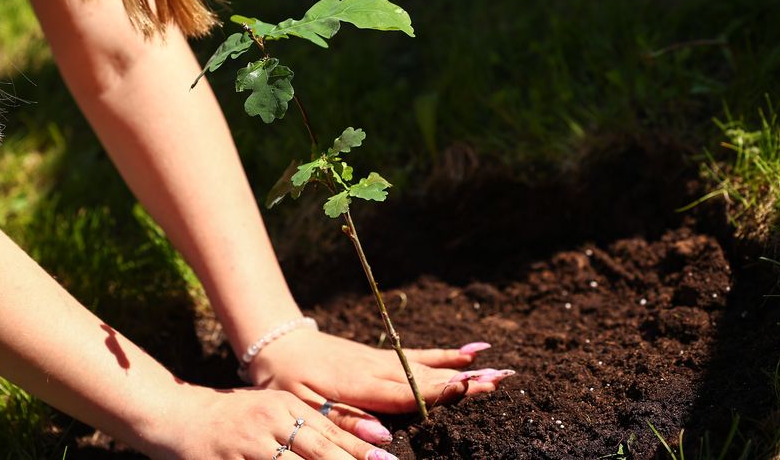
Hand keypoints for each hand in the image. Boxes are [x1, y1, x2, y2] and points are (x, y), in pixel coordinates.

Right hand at [154, 384, 396, 459]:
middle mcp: (270, 420)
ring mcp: (247, 443)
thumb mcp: (277, 410)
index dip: (361, 451)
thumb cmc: (236, 417)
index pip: (332, 431)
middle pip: (319, 451)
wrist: (177, 415)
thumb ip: (319, 423)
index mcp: (286, 405)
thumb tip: (374, 436)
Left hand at [245, 330, 514, 444]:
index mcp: (360, 384)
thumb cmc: (287, 380)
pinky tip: (471, 352)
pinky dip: (445, 355)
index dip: (436, 391)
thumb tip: (381, 436)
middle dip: (464, 381)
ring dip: (464, 369)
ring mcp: (382, 360)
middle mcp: (377, 369)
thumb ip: (342, 421)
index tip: (467, 387)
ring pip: (428, 366)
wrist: (278, 344)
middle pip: (427, 378)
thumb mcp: (303, 406)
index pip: (405, 391)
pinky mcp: (382, 357)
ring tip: (498, 369)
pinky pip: (418, 356)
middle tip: (501, 381)